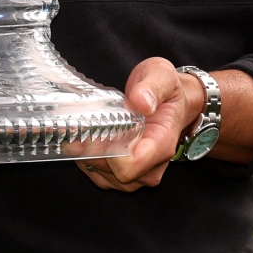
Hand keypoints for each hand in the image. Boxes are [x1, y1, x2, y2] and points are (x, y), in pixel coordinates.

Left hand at [77, 58, 205, 192]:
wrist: (175, 103)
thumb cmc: (168, 91)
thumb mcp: (163, 76)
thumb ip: (153, 87)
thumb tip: (141, 102)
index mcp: (161, 144)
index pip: (130, 166)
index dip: (107, 154)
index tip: (92, 133)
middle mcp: (152, 166)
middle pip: (114, 174)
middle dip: (92, 153)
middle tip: (77, 128)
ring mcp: (140, 174)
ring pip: (104, 177)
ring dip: (87, 157)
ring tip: (78, 132)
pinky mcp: (128, 174)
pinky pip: (101, 176)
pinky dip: (89, 161)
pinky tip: (84, 141)